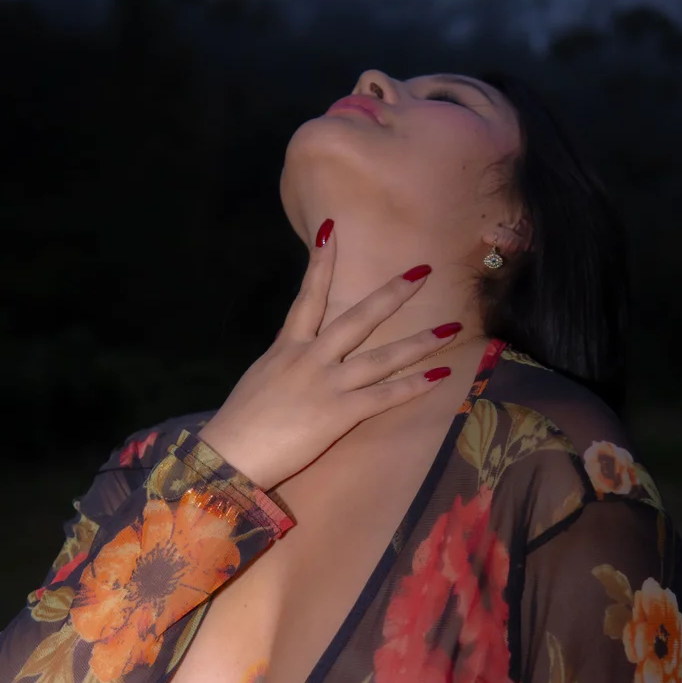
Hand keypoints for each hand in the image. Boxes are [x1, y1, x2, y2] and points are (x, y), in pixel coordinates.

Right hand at [198, 220, 461, 491]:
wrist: (230, 453)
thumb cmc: (239, 425)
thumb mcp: (259, 382)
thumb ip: (283, 368)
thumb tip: (295, 366)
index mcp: (286, 348)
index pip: (308, 297)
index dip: (321, 264)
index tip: (333, 230)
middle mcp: (310, 357)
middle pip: (358, 318)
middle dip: (393, 293)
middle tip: (423, 271)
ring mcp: (327, 384)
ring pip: (382, 357)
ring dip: (420, 341)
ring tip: (451, 328)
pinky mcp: (339, 413)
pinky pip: (384, 396)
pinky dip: (413, 385)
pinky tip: (440, 375)